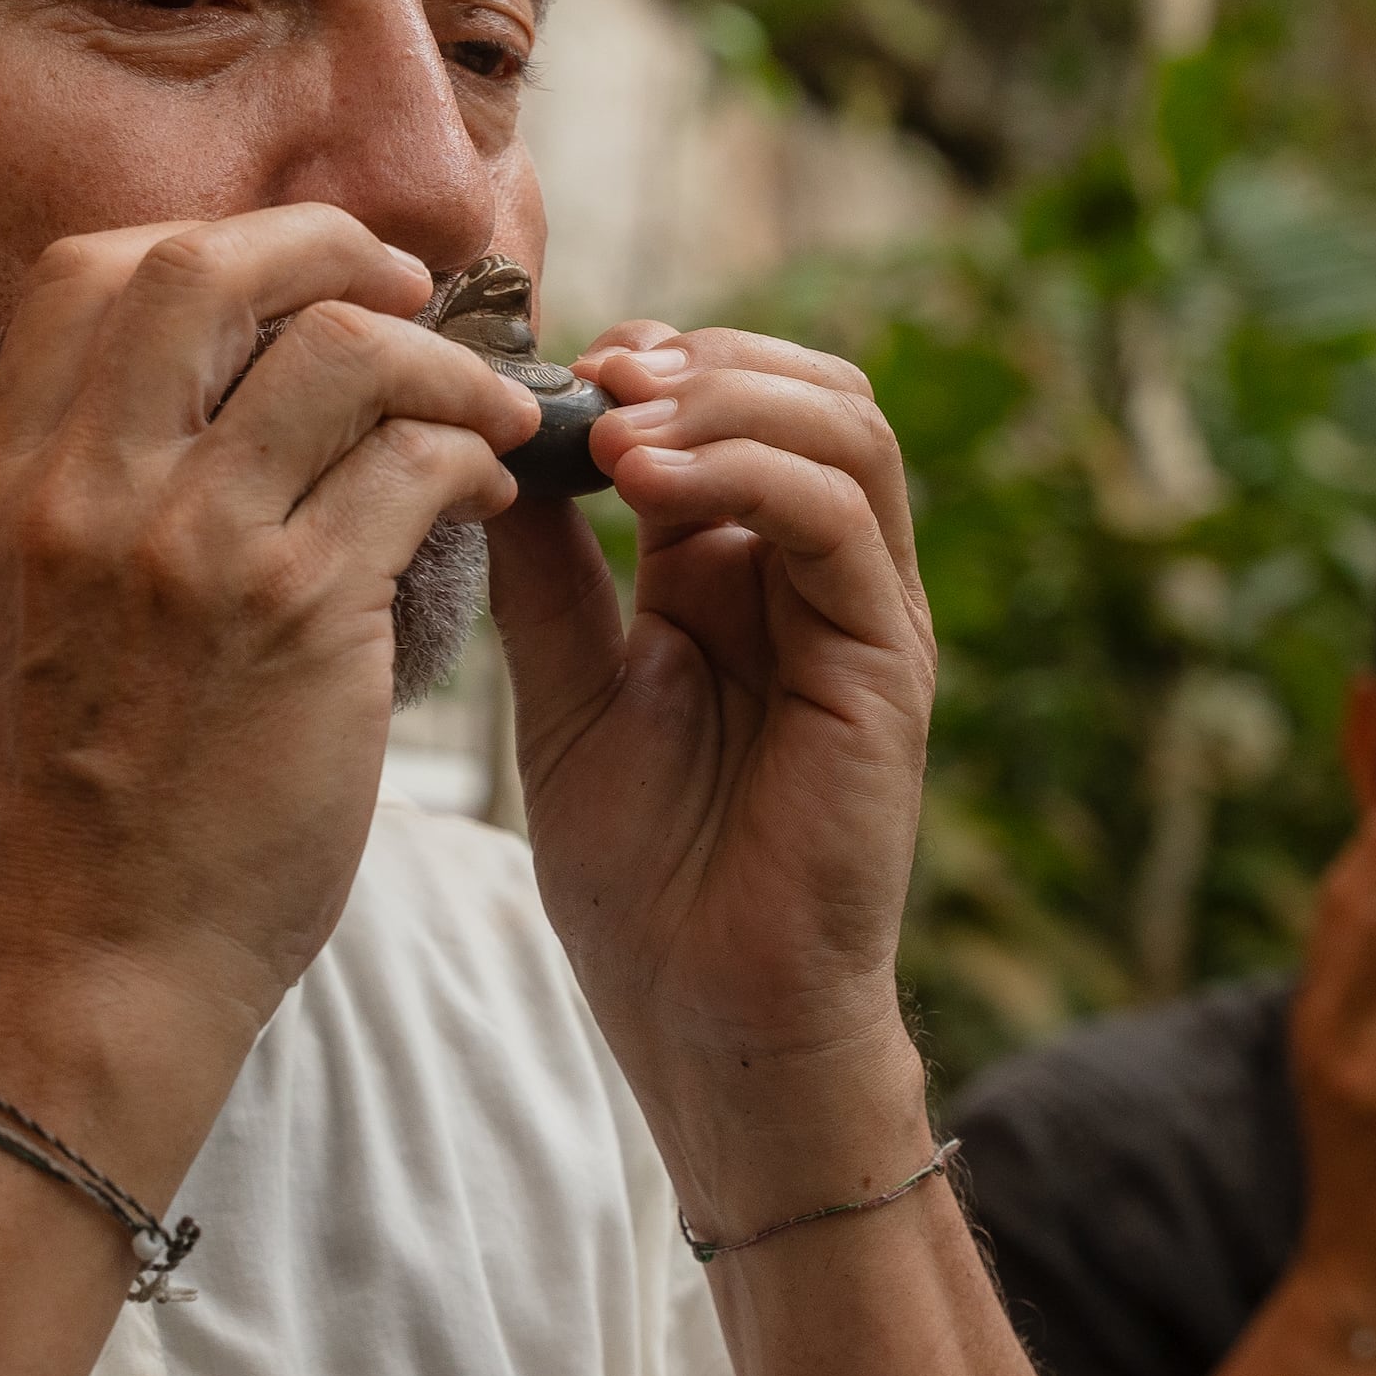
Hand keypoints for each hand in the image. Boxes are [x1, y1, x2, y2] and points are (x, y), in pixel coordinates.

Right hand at [0, 206, 531, 1056]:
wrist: (96, 966)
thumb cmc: (89, 814)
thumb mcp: (28, 622)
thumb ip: (89, 497)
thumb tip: (210, 389)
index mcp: (6, 487)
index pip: (84, 273)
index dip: (209, 247)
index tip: (294, 282)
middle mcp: (79, 495)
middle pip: (204, 266)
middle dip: (330, 248)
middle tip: (411, 293)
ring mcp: (186, 549)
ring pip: (340, 350)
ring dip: (440, 364)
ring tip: (482, 417)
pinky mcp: (296, 615)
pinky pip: (414, 466)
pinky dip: (473, 459)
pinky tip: (488, 501)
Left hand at [486, 323, 934, 1218]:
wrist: (710, 1020)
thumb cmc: (645, 883)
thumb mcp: (566, 694)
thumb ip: (547, 576)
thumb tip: (488, 449)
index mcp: (737, 577)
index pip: (730, 407)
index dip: (646, 364)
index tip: (541, 367)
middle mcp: (813, 582)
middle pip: (807, 389)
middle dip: (697, 356)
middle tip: (589, 368)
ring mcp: (862, 618)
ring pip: (843, 427)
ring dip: (726, 395)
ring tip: (617, 417)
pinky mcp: (887, 666)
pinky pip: (841, 520)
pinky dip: (748, 471)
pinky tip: (648, 482)